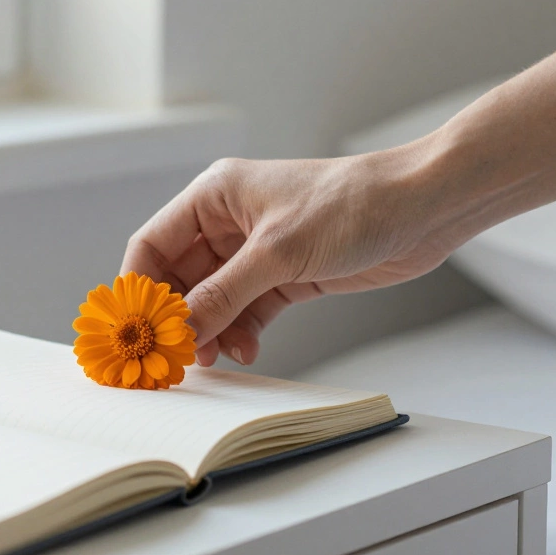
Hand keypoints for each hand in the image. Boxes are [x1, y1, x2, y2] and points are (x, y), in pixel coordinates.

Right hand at [121, 144, 457, 366]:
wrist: (421, 209)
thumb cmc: (351, 206)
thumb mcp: (278, 253)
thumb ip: (223, 294)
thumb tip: (179, 329)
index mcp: (215, 196)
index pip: (153, 244)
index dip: (139, 288)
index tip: (134, 331)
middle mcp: (229, 222)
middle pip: (180, 278)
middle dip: (177, 317)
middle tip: (174, 357)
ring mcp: (257, 251)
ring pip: (213, 299)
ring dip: (210, 329)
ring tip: (213, 358)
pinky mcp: (285, 275)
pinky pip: (246, 310)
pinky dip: (240, 332)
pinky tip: (245, 350)